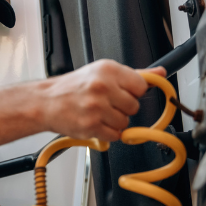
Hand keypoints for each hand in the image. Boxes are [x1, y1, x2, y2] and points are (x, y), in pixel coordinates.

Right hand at [40, 60, 165, 141]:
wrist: (45, 102)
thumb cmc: (72, 88)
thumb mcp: (101, 72)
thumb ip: (133, 74)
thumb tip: (159, 73)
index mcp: (108, 70)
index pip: (141, 86)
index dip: (133, 93)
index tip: (123, 93)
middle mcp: (102, 87)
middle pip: (134, 106)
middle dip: (123, 108)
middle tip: (106, 104)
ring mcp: (97, 108)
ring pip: (125, 122)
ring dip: (115, 122)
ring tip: (99, 114)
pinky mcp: (91, 126)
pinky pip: (114, 135)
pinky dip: (107, 133)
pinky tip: (96, 123)